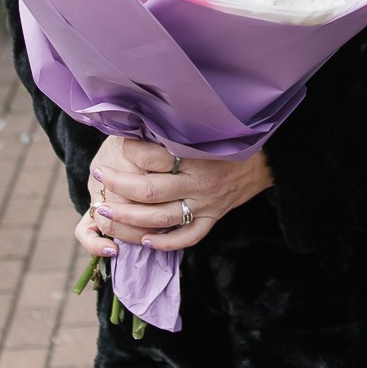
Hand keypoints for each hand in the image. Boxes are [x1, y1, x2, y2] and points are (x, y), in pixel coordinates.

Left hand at [74, 134, 271, 257]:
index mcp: (196, 155)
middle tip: (98, 179)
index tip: (116, 144)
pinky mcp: (213, 219)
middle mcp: (199, 182)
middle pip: (149, 192)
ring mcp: (206, 205)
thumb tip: (138, 124)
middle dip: (117, 188)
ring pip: (159, 219)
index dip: (129, 152)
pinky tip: (145, 241)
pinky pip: (187, 237)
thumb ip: (175, 132)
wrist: (268, 159)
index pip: (153, 157)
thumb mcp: (205, 130)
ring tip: (104, 213)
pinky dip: (165, 243)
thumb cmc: (232, 140)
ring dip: (128, 219)